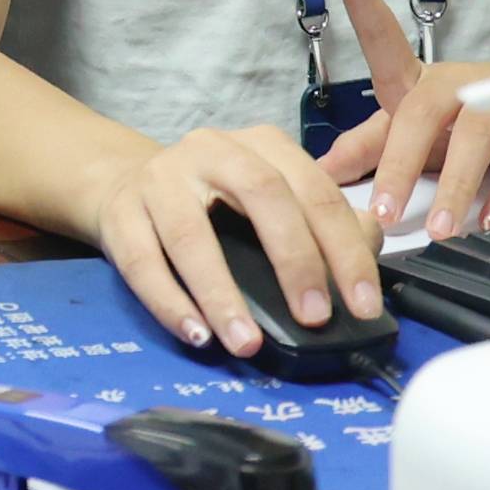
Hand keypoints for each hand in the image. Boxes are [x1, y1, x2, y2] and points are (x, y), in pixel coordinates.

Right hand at [79, 124, 380, 356]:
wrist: (128, 183)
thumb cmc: (216, 200)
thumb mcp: (273, 195)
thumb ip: (322, 219)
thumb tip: (369, 248)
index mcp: (260, 145)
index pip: (314, 190)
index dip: (344, 249)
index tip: (364, 303)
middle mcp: (211, 150)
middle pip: (261, 194)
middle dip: (294, 259)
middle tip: (315, 317)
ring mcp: (160, 179)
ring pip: (190, 233)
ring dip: (221, 293)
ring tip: (247, 344)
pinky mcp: (120, 214)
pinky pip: (142, 262)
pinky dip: (169, 303)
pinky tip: (196, 335)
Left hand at [319, 0, 489, 239]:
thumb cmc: (489, 116)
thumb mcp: (430, 131)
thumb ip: (375, 145)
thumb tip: (320, 167)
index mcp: (427, 81)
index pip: (387, 41)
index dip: (363, 3)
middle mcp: (464, 80)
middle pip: (422, 109)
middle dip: (399, 162)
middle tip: (384, 211)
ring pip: (476, 131)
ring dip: (458, 183)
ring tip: (443, 229)